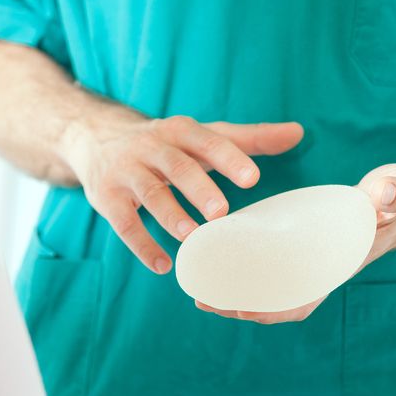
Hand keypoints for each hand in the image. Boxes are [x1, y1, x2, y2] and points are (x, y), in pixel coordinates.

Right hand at [62, 109, 303, 273]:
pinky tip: (163, 265)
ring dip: (170, 217)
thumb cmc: (166, 143)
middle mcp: (151, 147)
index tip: (253, 179)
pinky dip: (142, 245)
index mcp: (180, 131)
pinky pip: (124, 223)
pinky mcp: (106, 198)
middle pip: (176, 166)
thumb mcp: (202, 135)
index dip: (229, 159)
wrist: (97, 139)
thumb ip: (248, 138)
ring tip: (192, 238)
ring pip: (149, 194)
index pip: (208, 141)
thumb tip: (298, 133)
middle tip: (221, 212)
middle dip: (198, 188)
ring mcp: (126, 172)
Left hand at [196, 163, 395, 323]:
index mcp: (340, 263)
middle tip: (203, 299)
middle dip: (241, 304)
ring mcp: (309, 256)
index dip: (274, 309)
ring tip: (199, 287)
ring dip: (235, 289)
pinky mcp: (300, 241)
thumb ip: (393, 193)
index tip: (244, 311)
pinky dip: (244, 265)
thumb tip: (378, 194)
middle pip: (278, 298)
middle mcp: (321, 266)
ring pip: (269, 283)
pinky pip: (269, 262)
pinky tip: (216, 258)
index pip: (306, 298)